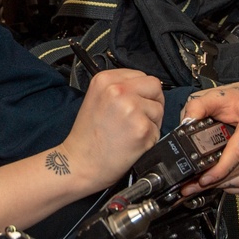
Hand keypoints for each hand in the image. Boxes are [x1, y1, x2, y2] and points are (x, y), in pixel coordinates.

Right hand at [61, 69, 164, 191]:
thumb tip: (145, 89)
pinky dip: (149, 138)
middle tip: (136, 118)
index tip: (133, 104)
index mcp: (105, 79)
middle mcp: (118, 90)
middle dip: (151, 102)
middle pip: (154, 86)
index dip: (141, 92)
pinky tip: (132, 143)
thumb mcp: (97, 98)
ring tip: (130, 132)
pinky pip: (158, 129)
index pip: (142, 75)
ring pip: (159, 108)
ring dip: (151, 122)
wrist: (80, 163)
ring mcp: (131, 108)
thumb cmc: (88, 136)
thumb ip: (120, 88)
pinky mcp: (141, 128)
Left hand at [179, 82, 238, 194]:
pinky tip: (220, 183)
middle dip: (215, 181)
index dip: (219, 170)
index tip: (203, 179)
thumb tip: (185, 124)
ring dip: (223, 186)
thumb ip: (197, 107)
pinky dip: (235, 187)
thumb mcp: (215, 96)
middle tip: (193, 186)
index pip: (237, 154)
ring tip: (202, 186)